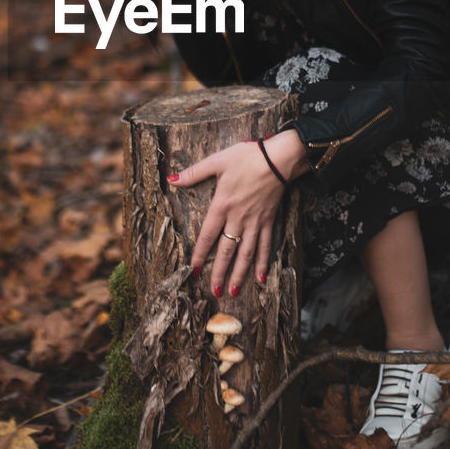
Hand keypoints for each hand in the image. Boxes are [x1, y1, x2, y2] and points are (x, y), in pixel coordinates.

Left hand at [168, 130, 306, 295]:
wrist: (278, 158)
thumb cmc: (247, 157)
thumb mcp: (217, 161)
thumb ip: (194, 173)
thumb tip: (171, 179)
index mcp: (222, 205)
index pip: (208, 236)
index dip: (199, 255)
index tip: (194, 270)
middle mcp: (238, 218)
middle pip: (226, 251)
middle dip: (219, 273)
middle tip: (213, 291)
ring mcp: (255, 222)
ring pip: (245, 254)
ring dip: (238, 274)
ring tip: (232, 291)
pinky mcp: (269, 221)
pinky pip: (265, 246)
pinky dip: (263, 263)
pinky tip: (260, 278)